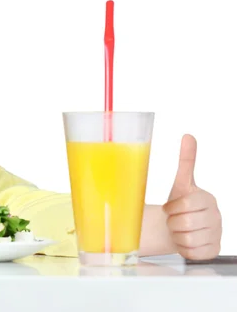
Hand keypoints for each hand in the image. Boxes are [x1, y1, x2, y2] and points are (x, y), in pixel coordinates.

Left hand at [163, 134, 221, 259]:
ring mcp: (218, 234)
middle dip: (172, 222)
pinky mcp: (214, 251)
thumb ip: (186, 161)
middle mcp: (217, 216)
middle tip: (173, 220)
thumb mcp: (181, 183)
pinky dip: (182, 248)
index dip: (171, 208)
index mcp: (208, 199)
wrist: (176, 227)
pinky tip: (184, 240)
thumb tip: (188, 136)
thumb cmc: (178, 204)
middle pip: (185, 222)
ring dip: (176, 235)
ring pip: (186, 238)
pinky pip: (191, 252)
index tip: (170, 208)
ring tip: (178, 229)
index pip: (185, 205)